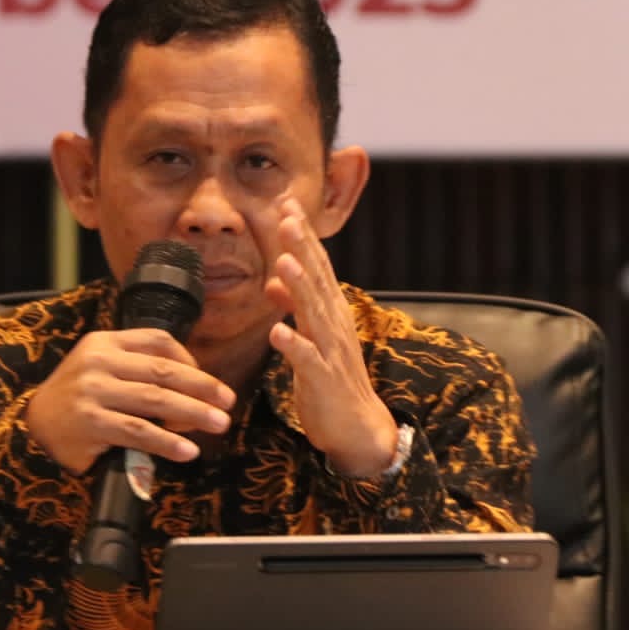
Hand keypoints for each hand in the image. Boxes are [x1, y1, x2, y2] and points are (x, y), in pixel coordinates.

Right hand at [23, 328, 236, 473]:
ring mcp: (92, 392)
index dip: (190, 362)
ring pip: (155, 401)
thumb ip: (142, 371)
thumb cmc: (81, 399)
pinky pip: (137, 432)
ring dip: (193, 414)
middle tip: (228, 403)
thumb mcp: (104, 370)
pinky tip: (187, 451)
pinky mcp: (90, 423)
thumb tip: (196, 392)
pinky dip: (166, 442)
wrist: (34, 428)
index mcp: (105, 342)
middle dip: (202, 387)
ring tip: (218, 424)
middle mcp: (98, 362)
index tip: (211, 384)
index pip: (158, 342)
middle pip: (163, 371)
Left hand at [265, 198, 397, 476]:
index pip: (316, 264)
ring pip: (314, 313)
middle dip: (301, 247)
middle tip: (286, 215)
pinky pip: (307, 360)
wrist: (356, 426)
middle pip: (317, 279)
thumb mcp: (310, 335)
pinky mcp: (324, 379)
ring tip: (283, 262)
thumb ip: (293, 306)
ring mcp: (331, 350)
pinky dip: (294, 345)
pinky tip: (277, 332)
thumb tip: (272, 279)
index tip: (286, 203)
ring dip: (299, 288)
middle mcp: (333, 323)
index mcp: (329, 310)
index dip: (301, 235)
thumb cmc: (330, 378)